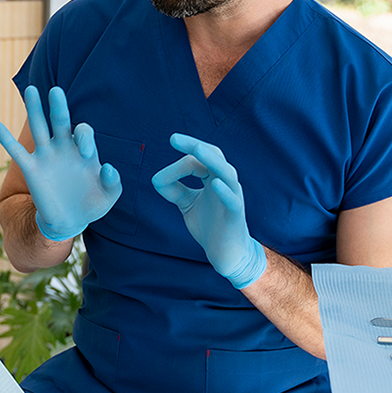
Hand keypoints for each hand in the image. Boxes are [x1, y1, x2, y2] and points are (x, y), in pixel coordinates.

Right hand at [0, 85, 121, 241]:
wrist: (70, 221)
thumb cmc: (91, 204)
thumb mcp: (109, 196)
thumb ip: (113, 183)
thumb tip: (107, 167)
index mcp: (83, 150)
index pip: (83, 132)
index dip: (83, 137)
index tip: (84, 153)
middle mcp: (64, 147)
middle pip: (60, 121)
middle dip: (58, 106)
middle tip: (56, 91)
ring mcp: (47, 156)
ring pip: (39, 128)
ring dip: (34, 110)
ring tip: (31, 90)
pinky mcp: (32, 169)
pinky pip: (17, 152)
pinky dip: (6, 139)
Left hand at [151, 133, 266, 288]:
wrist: (226, 254)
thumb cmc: (209, 226)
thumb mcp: (187, 204)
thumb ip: (174, 190)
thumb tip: (156, 179)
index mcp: (213, 179)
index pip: (198, 160)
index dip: (177, 164)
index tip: (159, 179)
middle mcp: (225, 184)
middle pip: (214, 156)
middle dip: (194, 146)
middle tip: (173, 139)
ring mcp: (232, 198)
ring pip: (226, 173)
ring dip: (211, 160)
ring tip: (197, 150)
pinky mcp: (235, 216)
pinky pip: (232, 200)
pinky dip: (224, 191)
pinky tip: (214, 184)